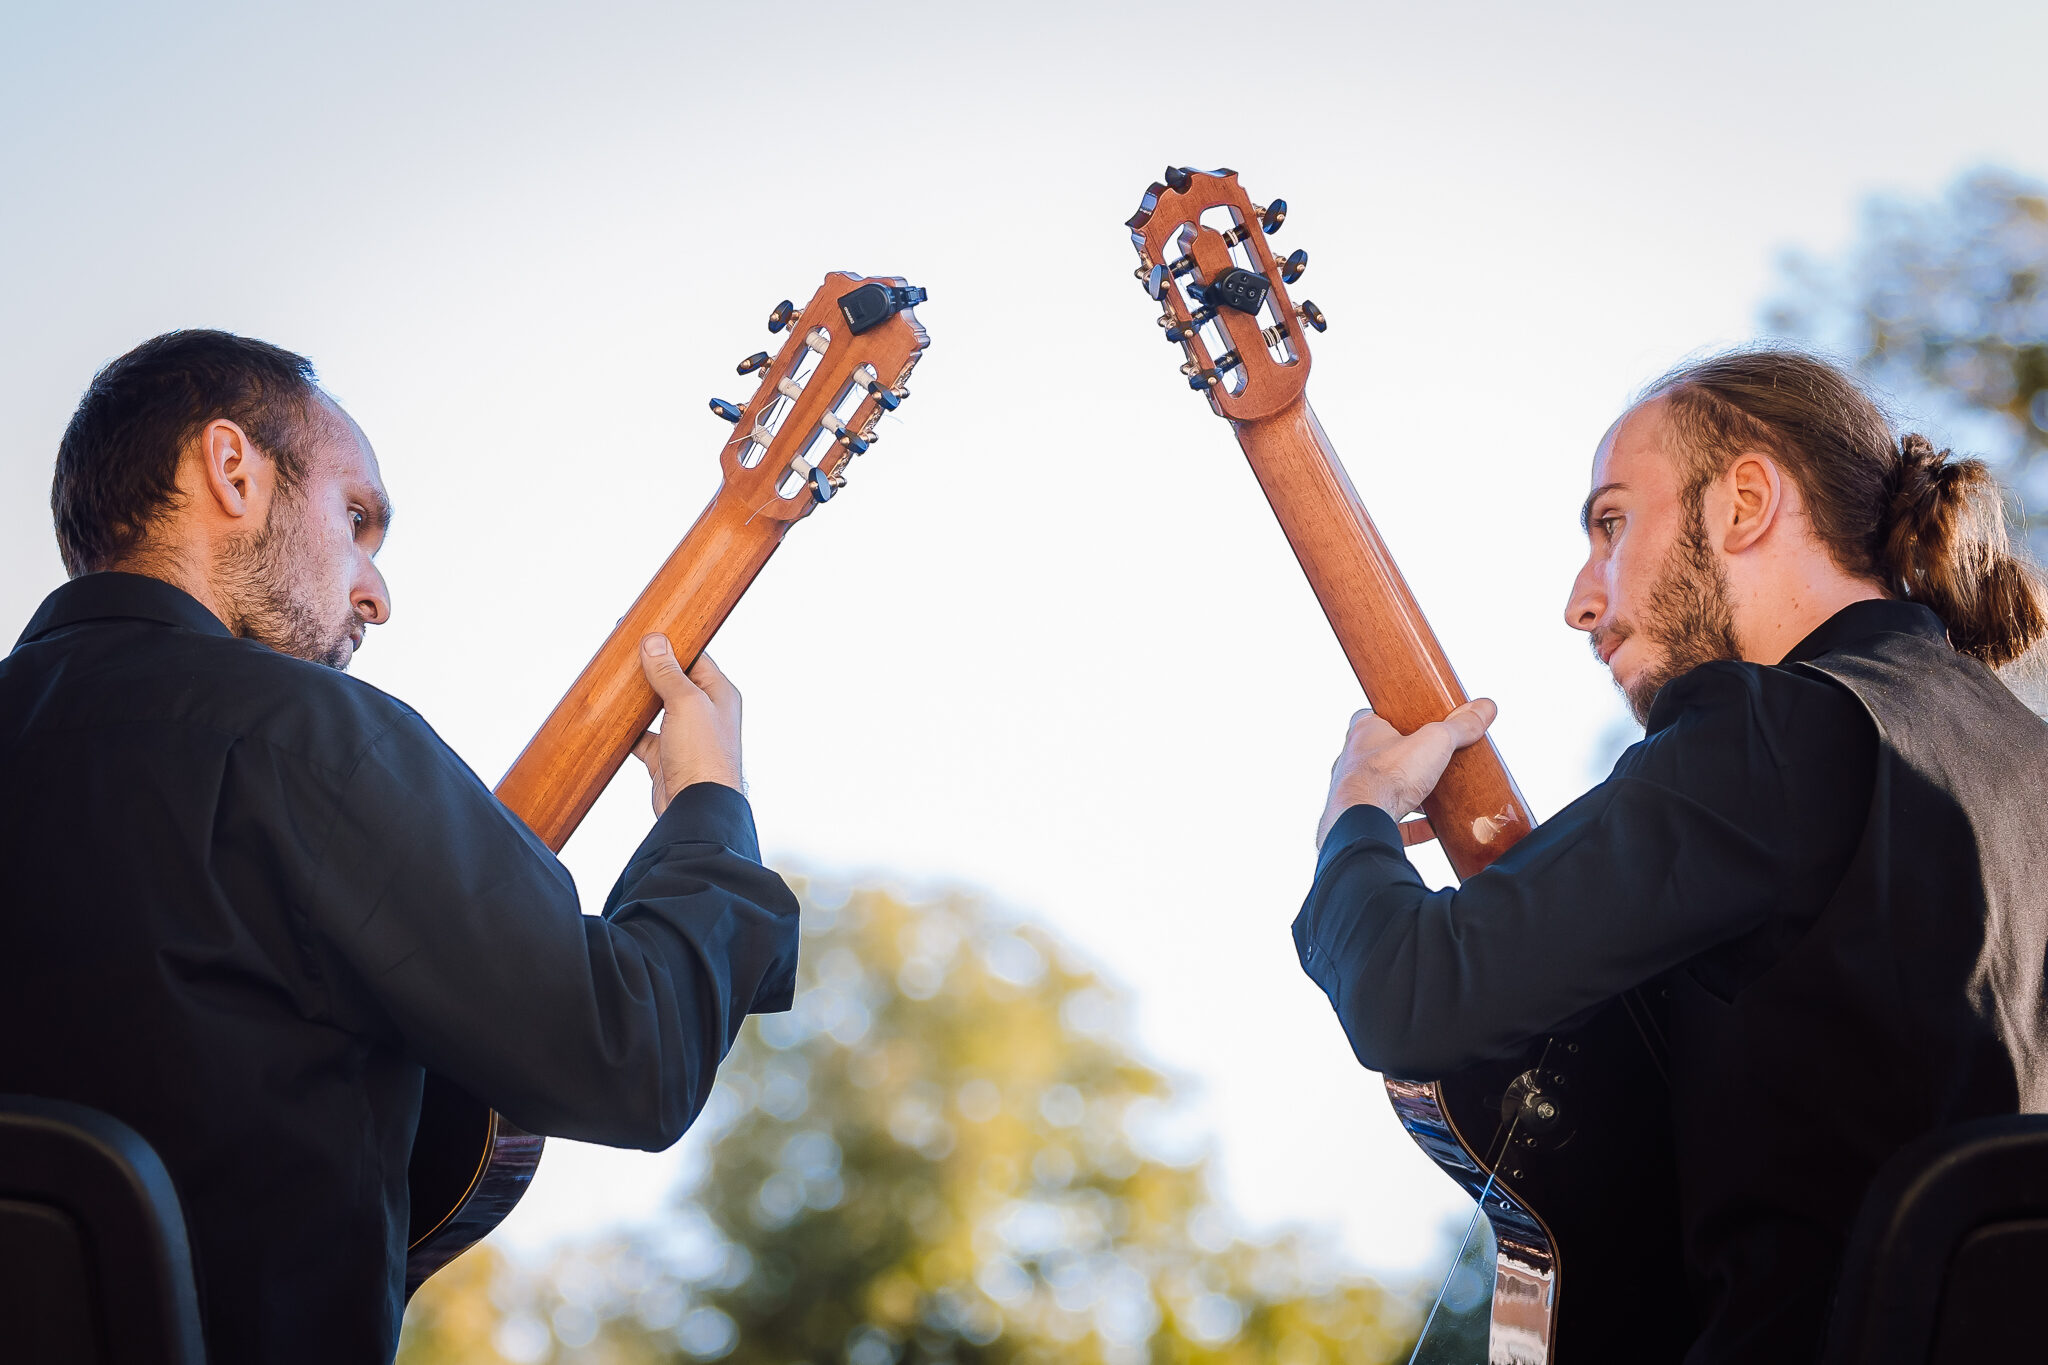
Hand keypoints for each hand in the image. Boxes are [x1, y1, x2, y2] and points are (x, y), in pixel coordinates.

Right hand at [631, 635, 742, 813]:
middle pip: (673, 681)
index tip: (644, 631)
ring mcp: (685, 736)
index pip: (694, 657)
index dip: (670, 644)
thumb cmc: (703, 757)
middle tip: (623, 653)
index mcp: (718, 694)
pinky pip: (642, 737)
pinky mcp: (665, 757)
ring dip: (638, 698)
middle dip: (650, 669)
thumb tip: (655, 642)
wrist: (696, 808)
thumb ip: (668, 672)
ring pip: (656, 708)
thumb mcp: (686, 703)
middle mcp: (704, 713)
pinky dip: (627, 730)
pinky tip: (611, 720)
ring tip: (615, 680)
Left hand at [1315, 698, 1496, 849]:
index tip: (1420, 724)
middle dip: (1408, 760)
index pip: (1374, 716)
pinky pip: (1390, 821)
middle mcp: (1352, 760)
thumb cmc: (1386, 776)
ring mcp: (1354, 792)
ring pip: (1383, 789)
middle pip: (1382, 754)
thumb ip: (1459, 726)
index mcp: (1363, 733)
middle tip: (1434, 761)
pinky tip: (1433, 828)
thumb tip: (1484, 708)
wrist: (1362, 822)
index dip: (1397, 718)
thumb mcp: (1434, 742)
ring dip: (1409, 793)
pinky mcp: (1362, 820)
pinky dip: (1412, 825)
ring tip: (1437, 795)